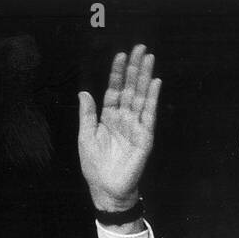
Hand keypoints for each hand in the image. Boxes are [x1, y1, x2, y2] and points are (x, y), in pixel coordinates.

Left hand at [77, 45, 160, 210]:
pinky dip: (151, 98)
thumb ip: (87, 115)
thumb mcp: (85, 137)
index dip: (117, 74)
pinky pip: (148, 114)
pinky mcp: (144, 136)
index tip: (120, 56)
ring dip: (145, 77)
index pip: (114, 90)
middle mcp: (123, 119)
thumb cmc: (95, 167)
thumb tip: (84, 92)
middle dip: (134, 69)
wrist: (106, 189)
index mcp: (108, 118)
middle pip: (130, 88)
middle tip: (139, 48)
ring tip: (148, 58)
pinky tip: (154, 83)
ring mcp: (135, 126)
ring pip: (140, 97)